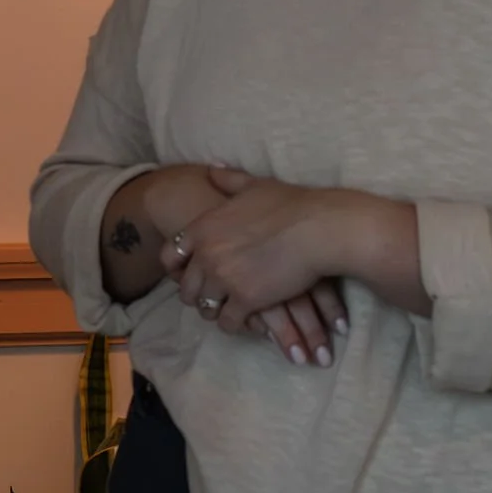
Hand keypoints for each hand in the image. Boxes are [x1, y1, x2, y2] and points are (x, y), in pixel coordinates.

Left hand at [166, 170, 423, 344]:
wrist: (321, 228)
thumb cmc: (293, 204)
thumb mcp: (255, 185)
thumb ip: (229, 180)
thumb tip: (212, 168)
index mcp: (202, 228)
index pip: (170, 255)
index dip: (177, 268)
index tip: (188, 274)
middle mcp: (206, 255)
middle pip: (185, 287)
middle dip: (197, 294)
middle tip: (212, 297)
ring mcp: (223, 279)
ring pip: (205, 307)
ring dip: (216, 311)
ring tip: (228, 312)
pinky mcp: (245, 300)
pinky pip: (228, 322)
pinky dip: (236, 324)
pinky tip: (248, 320)